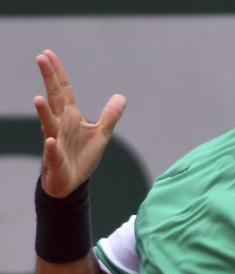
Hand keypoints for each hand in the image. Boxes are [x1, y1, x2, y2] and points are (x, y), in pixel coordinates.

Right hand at [34, 49, 125, 197]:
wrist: (71, 182)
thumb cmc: (81, 156)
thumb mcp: (101, 134)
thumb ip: (110, 115)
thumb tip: (121, 97)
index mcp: (70, 116)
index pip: (64, 90)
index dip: (58, 73)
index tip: (48, 54)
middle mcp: (60, 125)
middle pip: (54, 98)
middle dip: (49, 79)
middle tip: (41, 58)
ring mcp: (55, 141)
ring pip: (48, 124)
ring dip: (44, 112)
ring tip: (39, 98)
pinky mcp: (56, 159)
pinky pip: (52, 152)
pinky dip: (51, 147)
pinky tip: (49, 140)